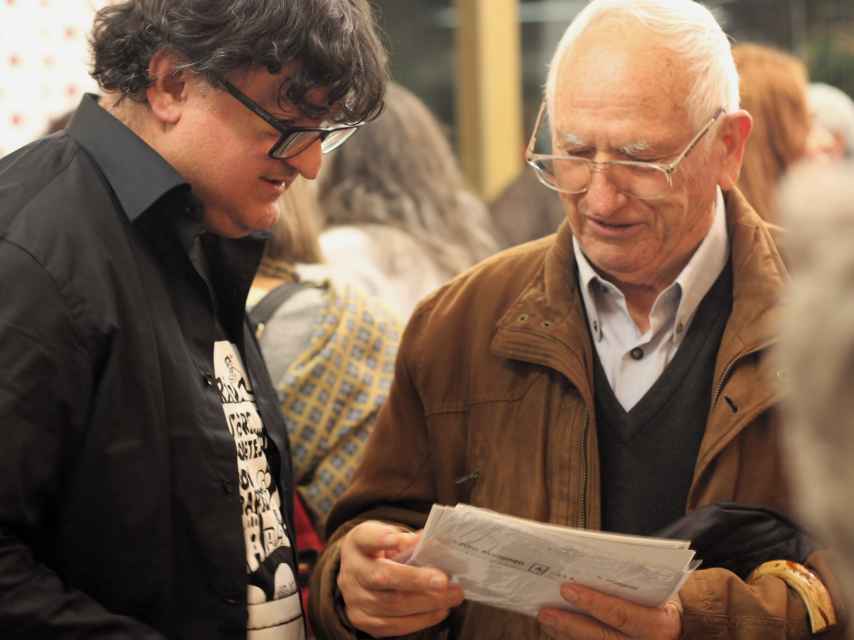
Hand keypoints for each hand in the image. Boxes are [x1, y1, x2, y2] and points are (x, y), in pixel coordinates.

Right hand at [337, 520, 464, 637]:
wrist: (357, 575)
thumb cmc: (379, 552)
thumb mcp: (388, 536)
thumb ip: (408, 539)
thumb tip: (434, 543)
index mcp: (357, 545)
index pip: (366, 538)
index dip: (382, 538)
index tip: (398, 539)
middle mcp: (351, 573)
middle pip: (382, 577)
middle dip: (416, 580)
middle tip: (444, 580)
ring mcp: (355, 600)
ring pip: (391, 606)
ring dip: (426, 603)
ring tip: (452, 596)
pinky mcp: (364, 621)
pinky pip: (394, 625)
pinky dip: (421, 619)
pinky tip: (440, 610)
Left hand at [538, 584, 681, 638]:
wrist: (681, 625)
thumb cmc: (664, 599)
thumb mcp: (656, 587)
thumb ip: (629, 580)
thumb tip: (588, 563)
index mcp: (660, 624)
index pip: (620, 613)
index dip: (592, 602)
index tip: (567, 589)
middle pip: (601, 636)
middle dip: (570, 623)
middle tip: (545, 611)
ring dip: (566, 633)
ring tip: (546, 618)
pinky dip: (573, 639)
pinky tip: (558, 630)